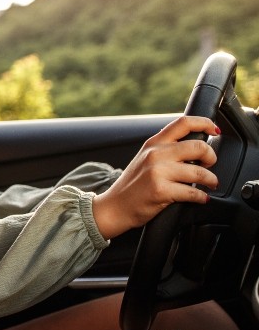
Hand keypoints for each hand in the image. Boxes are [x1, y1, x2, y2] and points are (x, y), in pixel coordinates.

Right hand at [92, 115, 219, 237]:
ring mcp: (158, 172)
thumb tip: (196, 148)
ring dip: (211, 180)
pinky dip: (202, 197)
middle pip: (198, 146)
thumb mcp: (145, 159)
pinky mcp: (161, 190)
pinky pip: (193, 193)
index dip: (204, 123)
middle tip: (210, 165)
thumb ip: (166, 149)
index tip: (215, 130)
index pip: (183, 123)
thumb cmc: (132, 186)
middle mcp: (156, 154)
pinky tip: (201, 198)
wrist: (114, 207)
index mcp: (154, 143)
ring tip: (210, 184)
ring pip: (200, 172)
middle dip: (211, 157)